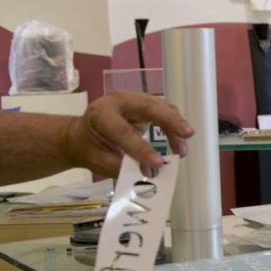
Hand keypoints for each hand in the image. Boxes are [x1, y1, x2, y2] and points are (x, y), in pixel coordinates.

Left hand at [66, 90, 193, 177]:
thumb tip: (147, 171)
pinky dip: (173, 125)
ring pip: (160, 106)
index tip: (158, 163)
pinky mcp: (143, 104)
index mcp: (101, 114)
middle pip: (148, 106)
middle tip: (187, 134)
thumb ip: (121, 166)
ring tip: (182, 149)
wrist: (83, 136)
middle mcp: (117, 101)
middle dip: (170, 120)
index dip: (142, 148)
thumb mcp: (98, 161)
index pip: (124, 131)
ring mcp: (132, 99)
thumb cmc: (90, 148)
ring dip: (175, 125)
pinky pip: (162, 111)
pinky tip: (179, 142)